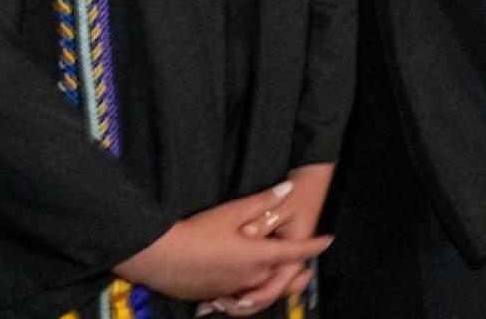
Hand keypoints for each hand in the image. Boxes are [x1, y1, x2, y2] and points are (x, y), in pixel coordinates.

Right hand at [200, 163, 335, 313]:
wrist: (158, 256)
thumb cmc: (194, 233)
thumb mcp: (231, 212)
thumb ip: (261, 202)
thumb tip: (286, 188)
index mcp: (258, 257)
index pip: (296, 251)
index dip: (314, 245)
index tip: (327, 240)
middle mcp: (249, 277)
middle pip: (282, 278)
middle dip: (296, 272)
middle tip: (306, 269)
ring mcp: (231, 289)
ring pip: (261, 291)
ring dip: (272, 286)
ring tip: (278, 280)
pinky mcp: (213, 296)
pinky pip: (237, 298)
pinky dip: (246, 294)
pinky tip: (242, 289)